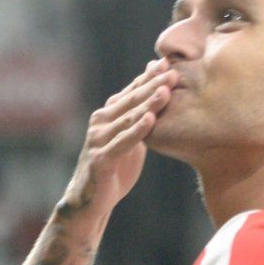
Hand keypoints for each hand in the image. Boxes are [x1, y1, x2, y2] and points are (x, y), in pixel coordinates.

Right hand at [61, 59, 178, 218]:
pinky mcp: (101, 158)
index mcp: (108, 115)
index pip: (132, 91)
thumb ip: (139, 119)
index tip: (168, 63)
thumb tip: (158, 95)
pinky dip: (137, 131)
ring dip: (148, 103)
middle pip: (131, 100)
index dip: (149, 76)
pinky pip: (122, 142)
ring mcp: (98, 139)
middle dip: (153, 85)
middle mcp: (101, 122)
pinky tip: (150, 120)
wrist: (91, 201)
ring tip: (166, 90)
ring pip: (128, 118)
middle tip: (173, 72)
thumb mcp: (130, 139)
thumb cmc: (114, 169)